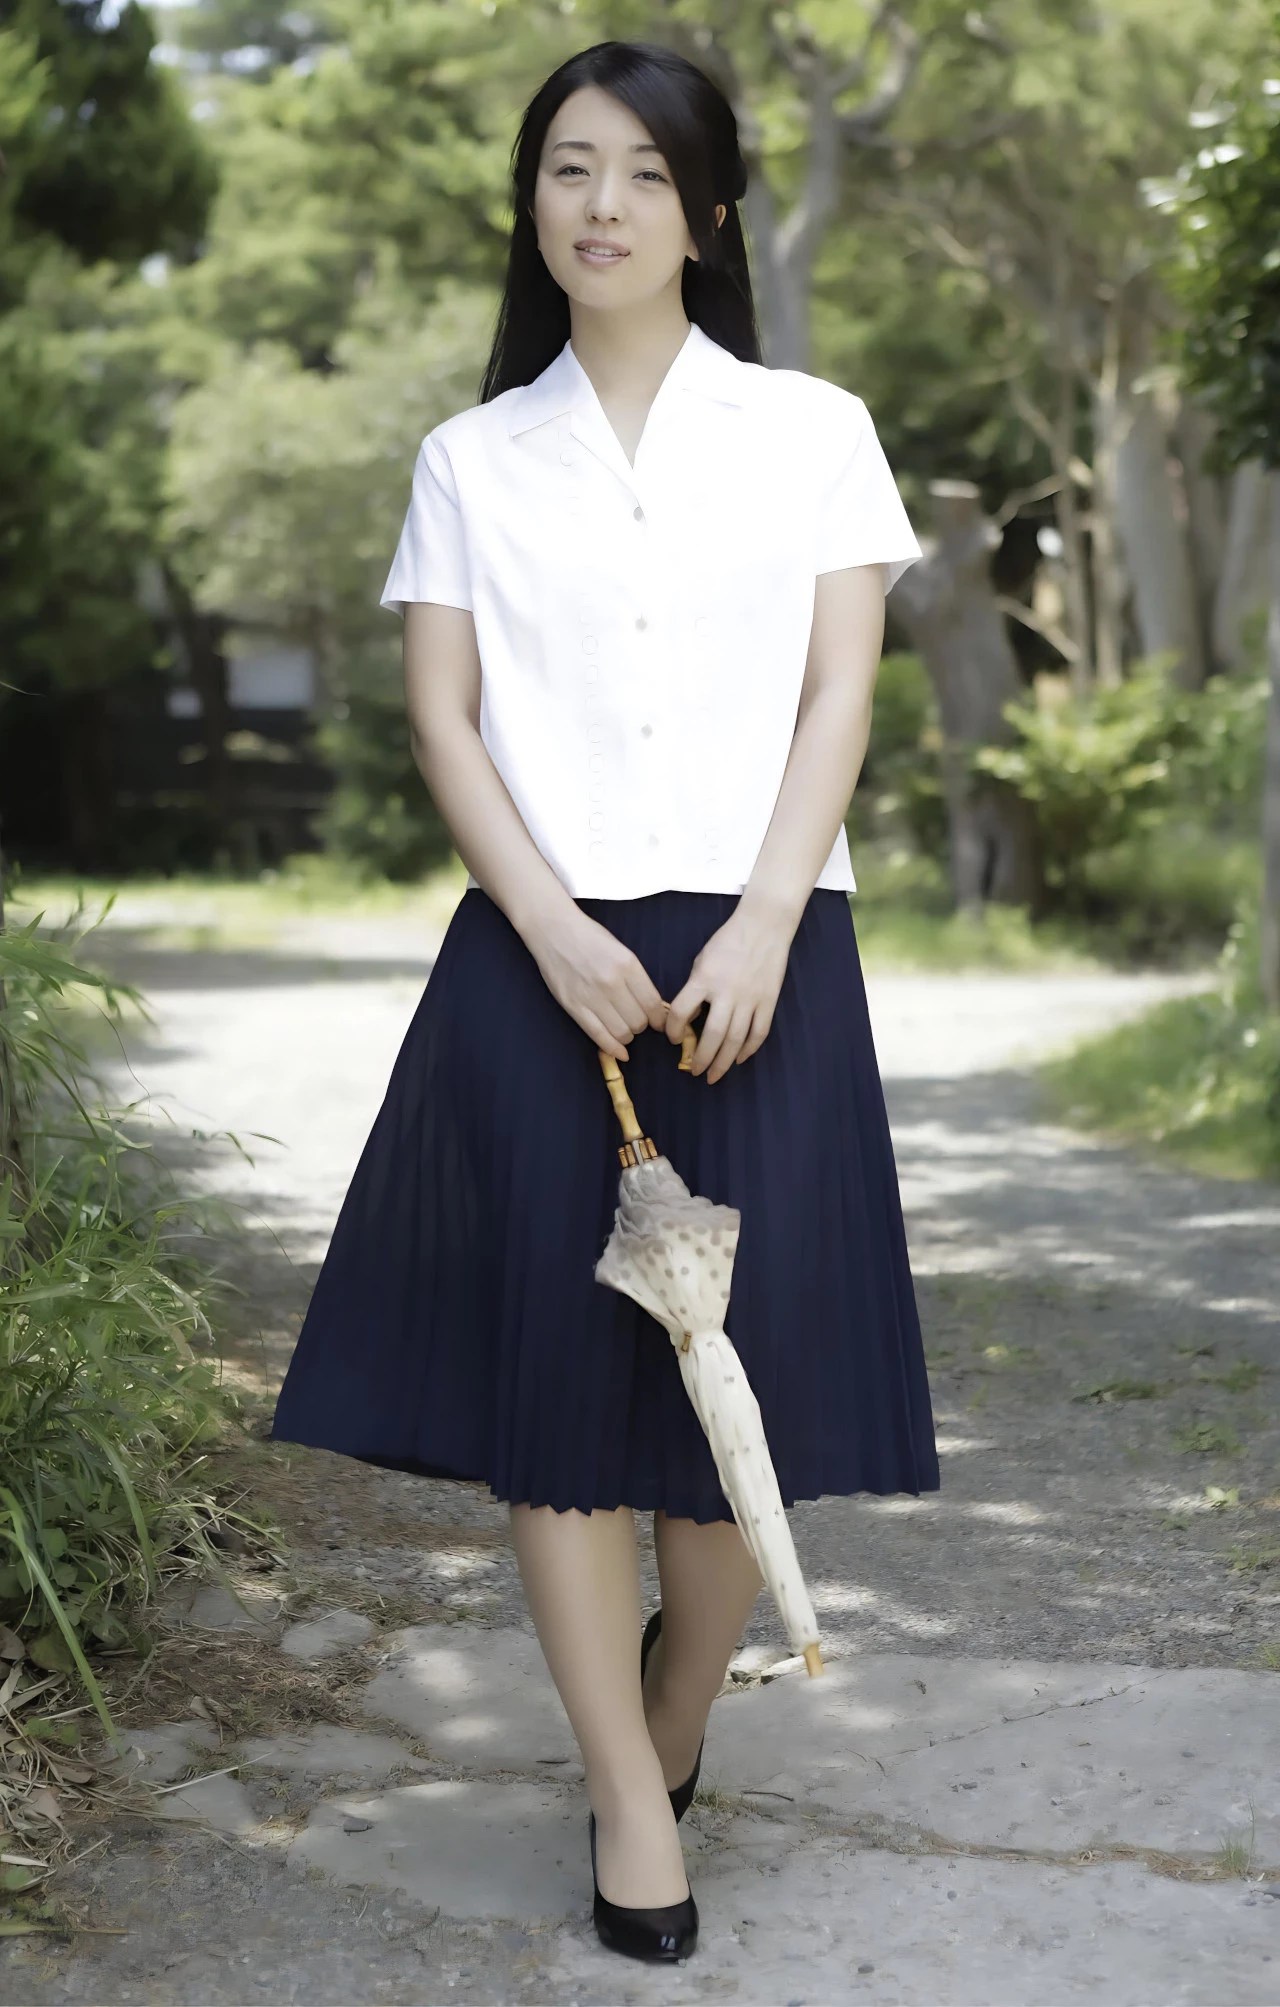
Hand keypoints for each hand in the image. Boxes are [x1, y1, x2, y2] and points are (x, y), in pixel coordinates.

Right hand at [525, 905, 666, 1061]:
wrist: (553, 930)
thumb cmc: (590, 937)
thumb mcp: (622, 950)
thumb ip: (637, 978)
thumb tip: (654, 1006)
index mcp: (628, 965)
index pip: (653, 1004)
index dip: (660, 1019)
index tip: (660, 1022)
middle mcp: (611, 982)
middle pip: (639, 1021)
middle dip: (642, 1025)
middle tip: (638, 1021)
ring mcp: (591, 996)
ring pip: (622, 1032)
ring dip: (628, 1035)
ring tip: (625, 1029)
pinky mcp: (573, 1006)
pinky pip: (598, 1035)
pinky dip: (613, 1048)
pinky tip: (621, 1052)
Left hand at [664, 905, 792, 1082]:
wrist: (763, 927)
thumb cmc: (728, 942)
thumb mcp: (702, 961)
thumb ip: (695, 988)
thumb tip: (690, 1016)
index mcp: (704, 979)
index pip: (682, 1012)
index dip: (673, 1030)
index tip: (672, 1038)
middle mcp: (726, 993)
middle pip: (712, 1035)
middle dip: (701, 1059)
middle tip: (694, 1072)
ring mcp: (750, 999)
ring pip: (735, 1040)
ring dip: (723, 1062)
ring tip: (714, 1075)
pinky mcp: (768, 1002)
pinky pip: (758, 1032)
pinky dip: (749, 1049)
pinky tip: (739, 1059)